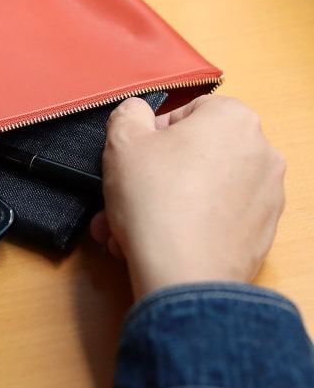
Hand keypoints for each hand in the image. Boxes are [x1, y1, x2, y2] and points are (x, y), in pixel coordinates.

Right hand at [90, 96, 285, 299]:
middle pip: (193, 154)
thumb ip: (128, 113)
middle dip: (153, 176)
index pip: (186, 112)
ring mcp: (266, 194)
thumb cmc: (156, 200)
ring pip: (201, 188)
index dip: (152, 134)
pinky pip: (216, 216)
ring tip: (127, 226)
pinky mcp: (262, 231)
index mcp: (233, 118)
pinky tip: (155, 241)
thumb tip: (137, 113)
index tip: (134, 158)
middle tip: (125, 194)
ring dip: (162, 203)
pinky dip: (187, 224)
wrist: (184, 275)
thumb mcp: (122, 140)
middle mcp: (261, 151)